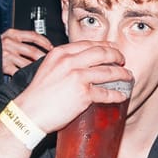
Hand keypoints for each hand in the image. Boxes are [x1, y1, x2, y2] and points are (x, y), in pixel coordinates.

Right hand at [0, 28, 55, 76]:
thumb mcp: (6, 39)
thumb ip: (20, 41)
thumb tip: (40, 49)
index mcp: (12, 34)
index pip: (33, 35)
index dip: (45, 42)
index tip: (51, 47)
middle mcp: (9, 42)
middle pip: (33, 51)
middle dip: (44, 58)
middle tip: (51, 63)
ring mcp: (6, 54)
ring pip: (28, 63)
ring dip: (37, 68)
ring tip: (44, 72)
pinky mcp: (3, 65)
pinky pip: (19, 72)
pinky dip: (26, 75)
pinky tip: (30, 78)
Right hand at [13, 41, 133, 133]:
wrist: (29, 113)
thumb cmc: (37, 95)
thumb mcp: (48, 68)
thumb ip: (63, 63)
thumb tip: (80, 64)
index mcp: (60, 54)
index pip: (88, 44)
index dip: (104, 46)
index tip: (112, 49)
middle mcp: (70, 62)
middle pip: (102, 53)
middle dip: (116, 56)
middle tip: (122, 60)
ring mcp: (77, 77)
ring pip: (108, 72)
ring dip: (122, 74)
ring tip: (128, 76)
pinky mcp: (83, 94)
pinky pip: (106, 93)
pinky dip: (117, 94)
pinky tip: (121, 95)